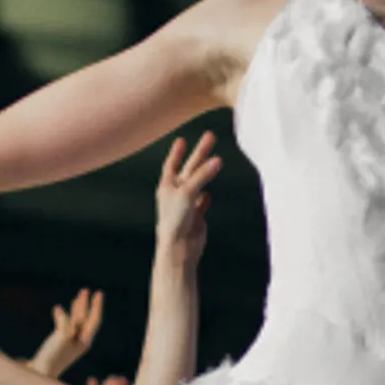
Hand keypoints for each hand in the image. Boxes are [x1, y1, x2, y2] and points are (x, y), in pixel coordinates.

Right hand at [31, 288, 104, 378]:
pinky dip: (62, 316)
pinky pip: (64, 326)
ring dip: (76, 309)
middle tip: (85, 290)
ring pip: (75, 322)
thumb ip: (65, 323)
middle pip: (86, 319)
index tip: (98, 293)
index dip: (96, 306)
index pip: (94, 320)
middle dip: (86, 304)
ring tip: (76, 297)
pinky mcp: (58, 344)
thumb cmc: (51, 358)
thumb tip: (59, 309)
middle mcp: (78, 342)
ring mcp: (68, 343)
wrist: (38, 375)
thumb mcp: (61, 339)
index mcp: (84, 342)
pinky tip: (57, 310)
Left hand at [155, 132, 221, 261]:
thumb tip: (218, 160)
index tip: (181, 140)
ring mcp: (186, 205)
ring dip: (205, 173)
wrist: (179, 248)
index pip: (172, 164)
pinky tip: (208, 195)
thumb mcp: (188, 192)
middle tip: (211, 136)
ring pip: (198, 183)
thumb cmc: (176, 219)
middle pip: (190, 168)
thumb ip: (202, 176)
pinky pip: (201, 203)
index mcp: (167, 186)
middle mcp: (176, 194)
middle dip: (200, 153)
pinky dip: (205, 197)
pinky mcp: (195, 216)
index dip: (176, 152)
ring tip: (216, 160)